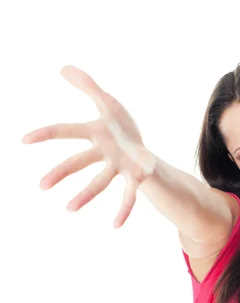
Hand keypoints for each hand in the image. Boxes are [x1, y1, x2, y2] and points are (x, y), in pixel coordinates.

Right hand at [21, 65, 156, 227]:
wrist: (145, 153)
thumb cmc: (123, 129)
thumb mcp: (108, 103)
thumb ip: (88, 86)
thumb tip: (63, 67)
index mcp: (96, 133)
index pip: (67, 131)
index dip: (46, 134)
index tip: (24, 140)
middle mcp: (104, 152)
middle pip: (80, 161)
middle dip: (61, 172)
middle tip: (42, 186)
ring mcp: (119, 167)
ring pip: (101, 181)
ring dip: (86, 194)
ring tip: (70, 209)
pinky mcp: (136, 178)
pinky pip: (129, 195)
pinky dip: (124, 209)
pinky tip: (116, 226)